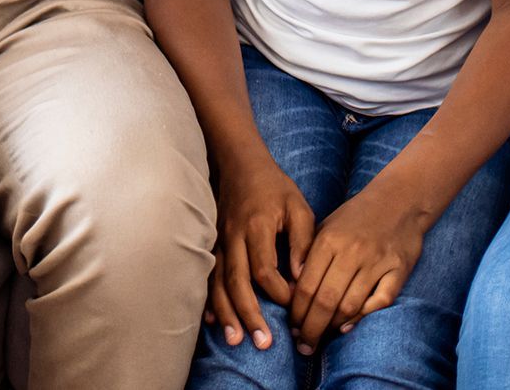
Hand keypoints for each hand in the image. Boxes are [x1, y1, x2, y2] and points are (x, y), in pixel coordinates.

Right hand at [207, 154, 316, 350]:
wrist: (242, 165)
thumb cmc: (275, 188)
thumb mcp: (298, 206)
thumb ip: (302, 241)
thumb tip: (301, 277)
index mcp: (258, 225)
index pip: (264, 268)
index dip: (278, 291)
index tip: (294, 304)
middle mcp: (234, 236)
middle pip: (238, 282)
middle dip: (250, 315)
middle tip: (264, 343)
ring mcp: (219, 241)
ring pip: (219, 284)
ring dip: (227, 314)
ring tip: (236, 341)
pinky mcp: (212, 245)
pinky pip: (208, 277)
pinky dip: (210, 301)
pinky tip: (213, 322)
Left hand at [285, 180, 427, 352]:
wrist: (400, 198)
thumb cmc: (357, 216)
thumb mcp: (327, 226)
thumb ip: (309, 255)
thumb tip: (291, 291)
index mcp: (330, 240)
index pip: (306, 286)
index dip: (296, 312)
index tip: (292, 328)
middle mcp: (352, 251)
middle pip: (325, 301)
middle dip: (310, 329)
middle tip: (303, 346)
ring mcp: (377, 261)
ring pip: (350, 305)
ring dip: (332, 328)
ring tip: (321, 339)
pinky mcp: (398, 269)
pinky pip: (380, 301)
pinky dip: (363, 317)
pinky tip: (348, 327)